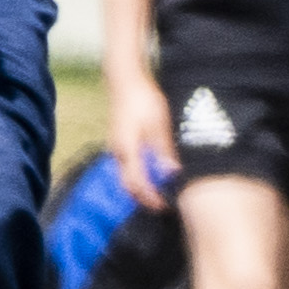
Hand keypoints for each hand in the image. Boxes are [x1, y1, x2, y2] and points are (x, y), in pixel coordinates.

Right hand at [101, 70, 178, 208]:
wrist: (125, 81)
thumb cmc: (143, 100)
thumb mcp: (159, 124)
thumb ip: (163, 150)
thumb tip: (171, 173)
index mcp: (128, 150)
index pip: (137, 184)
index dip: (151, 198)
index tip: (164, 206)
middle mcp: (118, 152)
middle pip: (127, 185)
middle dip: (143, 198)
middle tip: (162, 206)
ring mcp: (116, 147)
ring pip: (125, 176)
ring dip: (139, 188)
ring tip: (157, 193)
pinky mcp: (119, 141)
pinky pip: (126, 166)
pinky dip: (137, 175)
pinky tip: (150, 174)